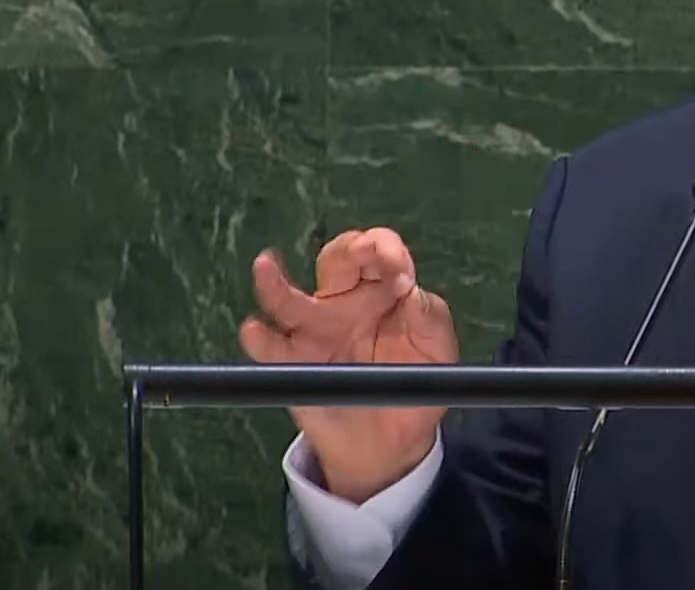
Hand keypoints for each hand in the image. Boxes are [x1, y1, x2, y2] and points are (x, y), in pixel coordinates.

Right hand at [238, 228, 458, 502]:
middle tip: (364, 253)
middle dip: (350, 251)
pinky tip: (257, 331)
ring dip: (276, 283)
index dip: (387, 250)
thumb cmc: (414, 385)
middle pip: (337, 261)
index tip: (399, 271)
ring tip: (267, 266)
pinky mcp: (294, 366)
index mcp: (383, 292)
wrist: (392, 444)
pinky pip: (271, 349)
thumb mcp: (438, 350)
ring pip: (289, 300)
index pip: (380, 253)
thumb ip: (429, 317)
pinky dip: (261, 340)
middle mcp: (345, 303)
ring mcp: (314, 332)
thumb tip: (411, 291)